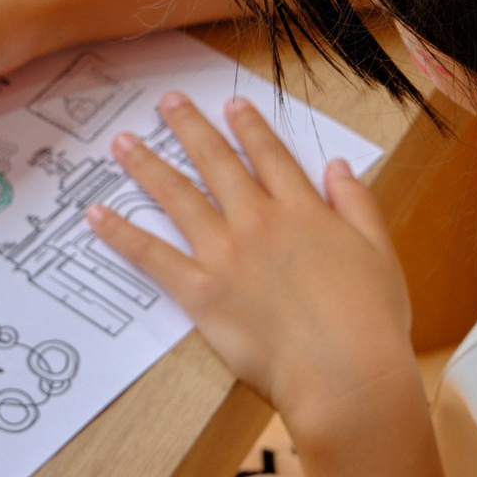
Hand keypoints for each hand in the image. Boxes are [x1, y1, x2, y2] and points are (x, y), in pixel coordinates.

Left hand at [91, 93, 415, 441]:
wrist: (345, 373)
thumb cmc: (370, 323)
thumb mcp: (379, 253)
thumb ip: (357, 204)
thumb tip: (339, 167)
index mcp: (305, 212)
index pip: (270, 156)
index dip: (249, 127)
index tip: (231, 105)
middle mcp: (260, 222)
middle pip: (217, 163)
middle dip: (189, 127)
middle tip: (167, 103)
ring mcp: (226, 255)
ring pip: (178, 197)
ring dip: (147, 166)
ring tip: (123, 144)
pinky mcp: (201, 292)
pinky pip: (151, 256)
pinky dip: (121, 233)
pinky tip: (97, 215)